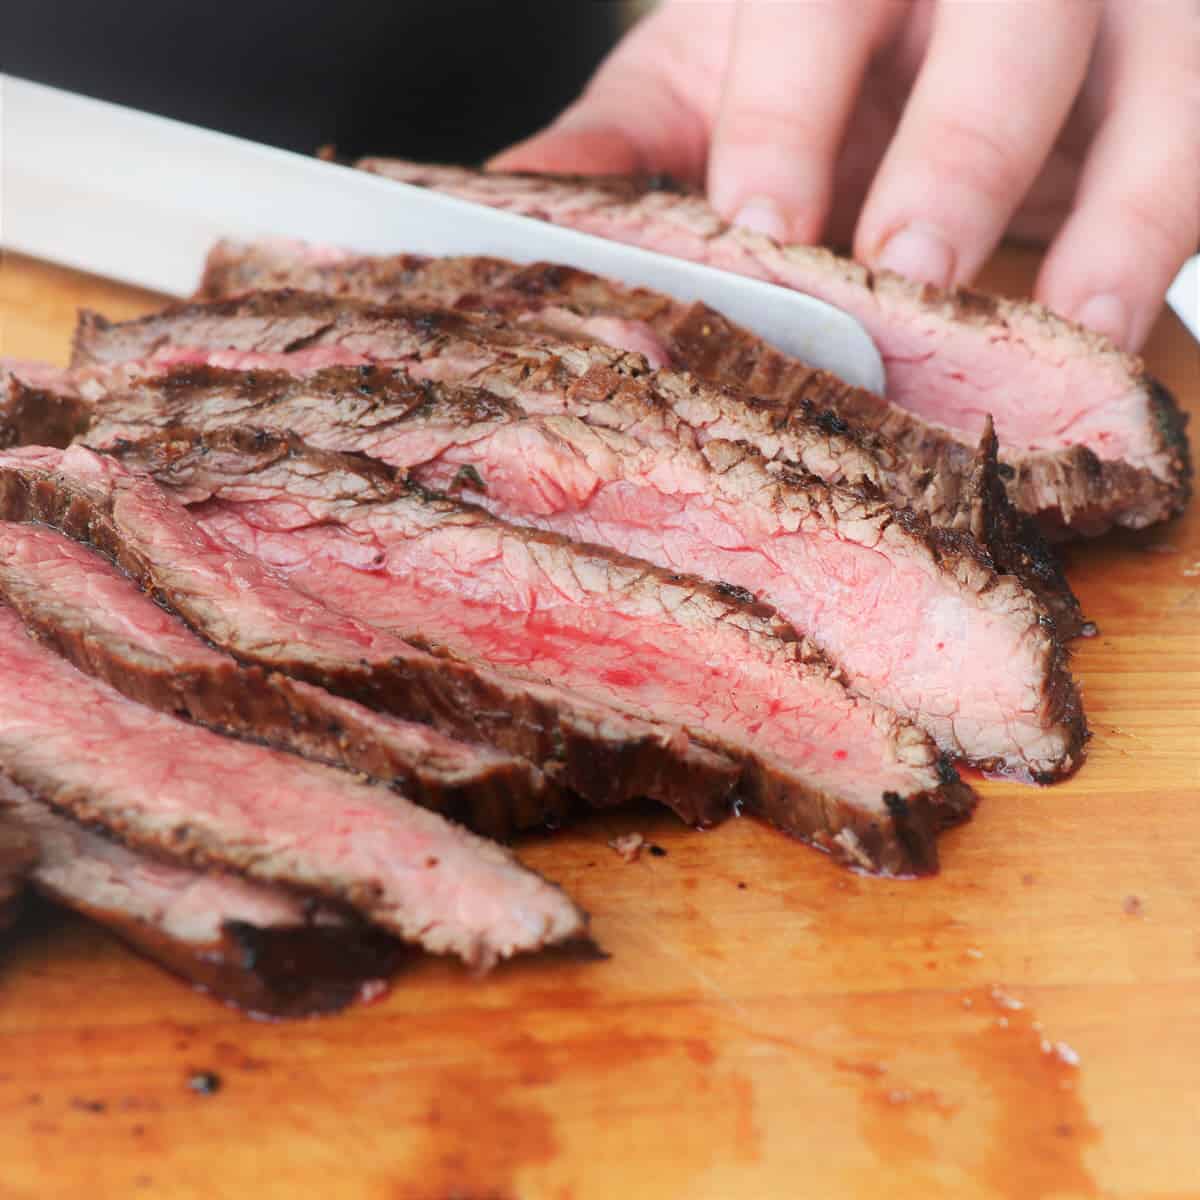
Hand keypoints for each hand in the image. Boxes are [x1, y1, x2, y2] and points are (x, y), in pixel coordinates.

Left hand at [492, 0, 1199, 351]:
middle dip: (953, 157)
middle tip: (902, 275)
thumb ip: (626, 138)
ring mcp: (1120, 9)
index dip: (789, 113)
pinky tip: (1110, 333)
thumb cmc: (808, 57)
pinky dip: (1159, 244)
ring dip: (1105, 213)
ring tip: (1056, 328)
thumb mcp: (709, 75)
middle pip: (999, 28)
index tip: (762, 227)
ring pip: (1152, 84)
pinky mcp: (1189, 72)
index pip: (817, 7)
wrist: (942, 8)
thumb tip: (505, 203)